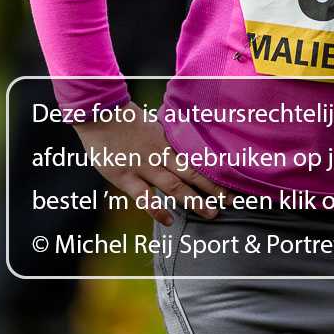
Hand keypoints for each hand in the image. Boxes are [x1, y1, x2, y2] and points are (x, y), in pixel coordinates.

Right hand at [73, 102, 228, 226]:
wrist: (100, 113)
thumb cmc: (124, 119)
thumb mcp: (152, 125)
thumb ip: (166, 140)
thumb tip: (182, 148)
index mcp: (168, 141)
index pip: (198, 158)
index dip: (215, 171)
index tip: (233, 181)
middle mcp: (161, 155)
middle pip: (193, 173)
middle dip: (214, 189)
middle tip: (234, 201)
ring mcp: (144, 167)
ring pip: (175, 186)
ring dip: (194, 201)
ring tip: (212, 213)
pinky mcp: (126, 177)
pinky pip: (144, 197)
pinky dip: (157, 209)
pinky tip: (168, 220)